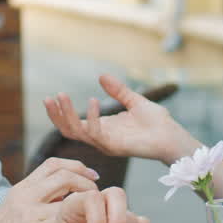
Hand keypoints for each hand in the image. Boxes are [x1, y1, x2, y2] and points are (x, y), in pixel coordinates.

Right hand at [0, 158, 99, 222]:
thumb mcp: (16, 213)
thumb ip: (37, 201)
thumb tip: (66, 194)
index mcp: (21, 189)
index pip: (53, 164)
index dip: (77, 166)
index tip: (92, 177)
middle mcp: (24, 196)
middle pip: (64, 175)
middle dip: (87, 183)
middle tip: (97, 195)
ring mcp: (28, 212)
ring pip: (68, 197)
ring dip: (86, 203)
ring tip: (93, 215)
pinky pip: (65, 220)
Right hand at [44, 75, 195, 162]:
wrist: (172, 136)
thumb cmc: (157, 123)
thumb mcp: (134, 101)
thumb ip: (118, 91)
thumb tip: (101, 75)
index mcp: (102, 128)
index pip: (73, 124)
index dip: (60, 112)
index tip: (53, 96)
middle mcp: (100, 138)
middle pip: (68, 130)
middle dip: (56, 115)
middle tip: (49, 98)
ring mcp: (106, 144)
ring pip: (76, 133)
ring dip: (67, 115)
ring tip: (62, 96)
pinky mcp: (115, 146)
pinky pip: (96, 134)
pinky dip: (91, 117)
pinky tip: (93, 100)